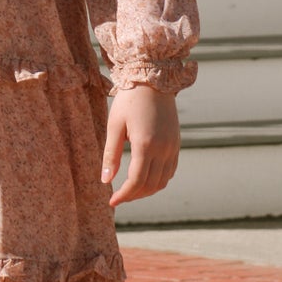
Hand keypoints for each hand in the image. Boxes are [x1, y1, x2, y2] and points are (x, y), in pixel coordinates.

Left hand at [100, 85, 179, 206]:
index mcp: (145, 144)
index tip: (112, 202)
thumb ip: (110, 154)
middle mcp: (163, 149)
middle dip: (133, 195)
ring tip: (130, 190)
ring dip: (146, 190)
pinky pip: (170, 171)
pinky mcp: (176, 143)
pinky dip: (158, 180)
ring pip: (162, 182)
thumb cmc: (129, 100)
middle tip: (118, 197)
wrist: (153, 79)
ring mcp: (172, 147)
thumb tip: (105, 181)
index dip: (124, 195)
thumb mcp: (115, 124)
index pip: (136, 181)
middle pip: (150, 185)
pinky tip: (146, 178)